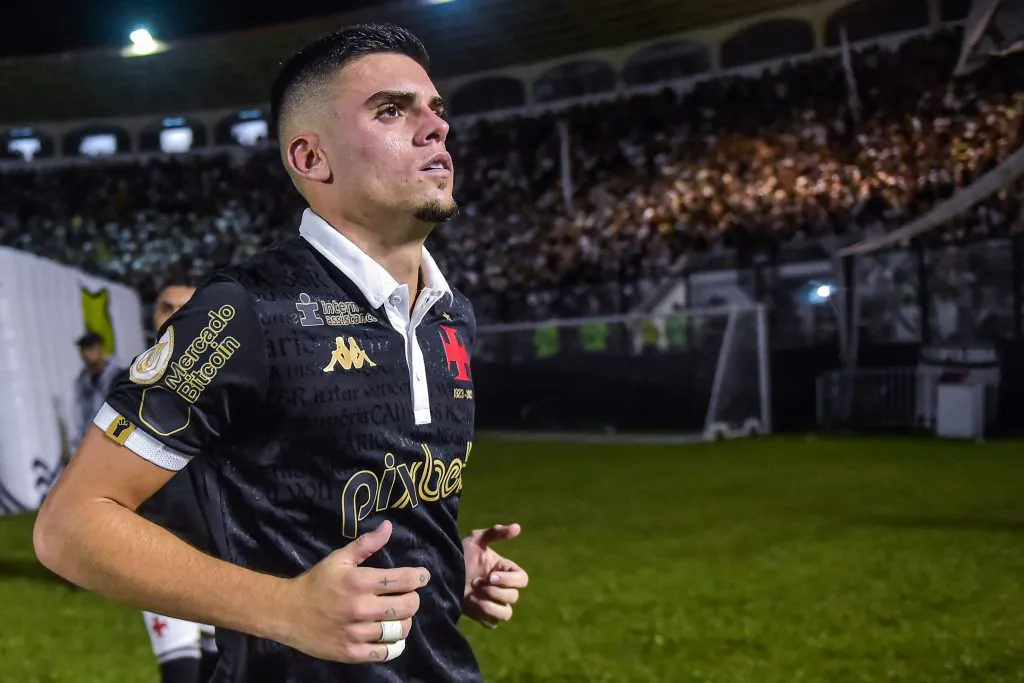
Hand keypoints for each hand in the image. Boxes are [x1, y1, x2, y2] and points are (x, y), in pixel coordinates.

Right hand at [280, 521, 429, 662]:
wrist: (286, 613)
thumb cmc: (316, 583)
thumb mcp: (339, 558)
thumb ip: (366, 544)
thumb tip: (388, 526)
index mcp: (359, 581)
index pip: (403, 580)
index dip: (419, 577)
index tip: (422, 577)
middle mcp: (360, 607)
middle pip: (407, 606)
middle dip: (413, 600)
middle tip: (408, 597)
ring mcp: (356, 633)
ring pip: (399, 630)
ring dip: (405, 623)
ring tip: (398, 617)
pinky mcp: (351, 653)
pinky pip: (385, 652)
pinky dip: (394, 646)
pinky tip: (390, 637)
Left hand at [462, 523, 528, 628]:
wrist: (441, 573)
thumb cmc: (460, 554)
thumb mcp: (476, 540)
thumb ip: (496, 533)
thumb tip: (518, 528)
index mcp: (505, 571)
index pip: (522, 580)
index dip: (509, 580)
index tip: (491, 577)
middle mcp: (503, 588)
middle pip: (514, 597)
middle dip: (494, 591)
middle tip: (475, 583)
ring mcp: (494, 603)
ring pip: (506, 613)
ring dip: (491, 606)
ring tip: (474, 597)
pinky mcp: (484, 616)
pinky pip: (493, 623)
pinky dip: (485, 615)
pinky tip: (472, 605)